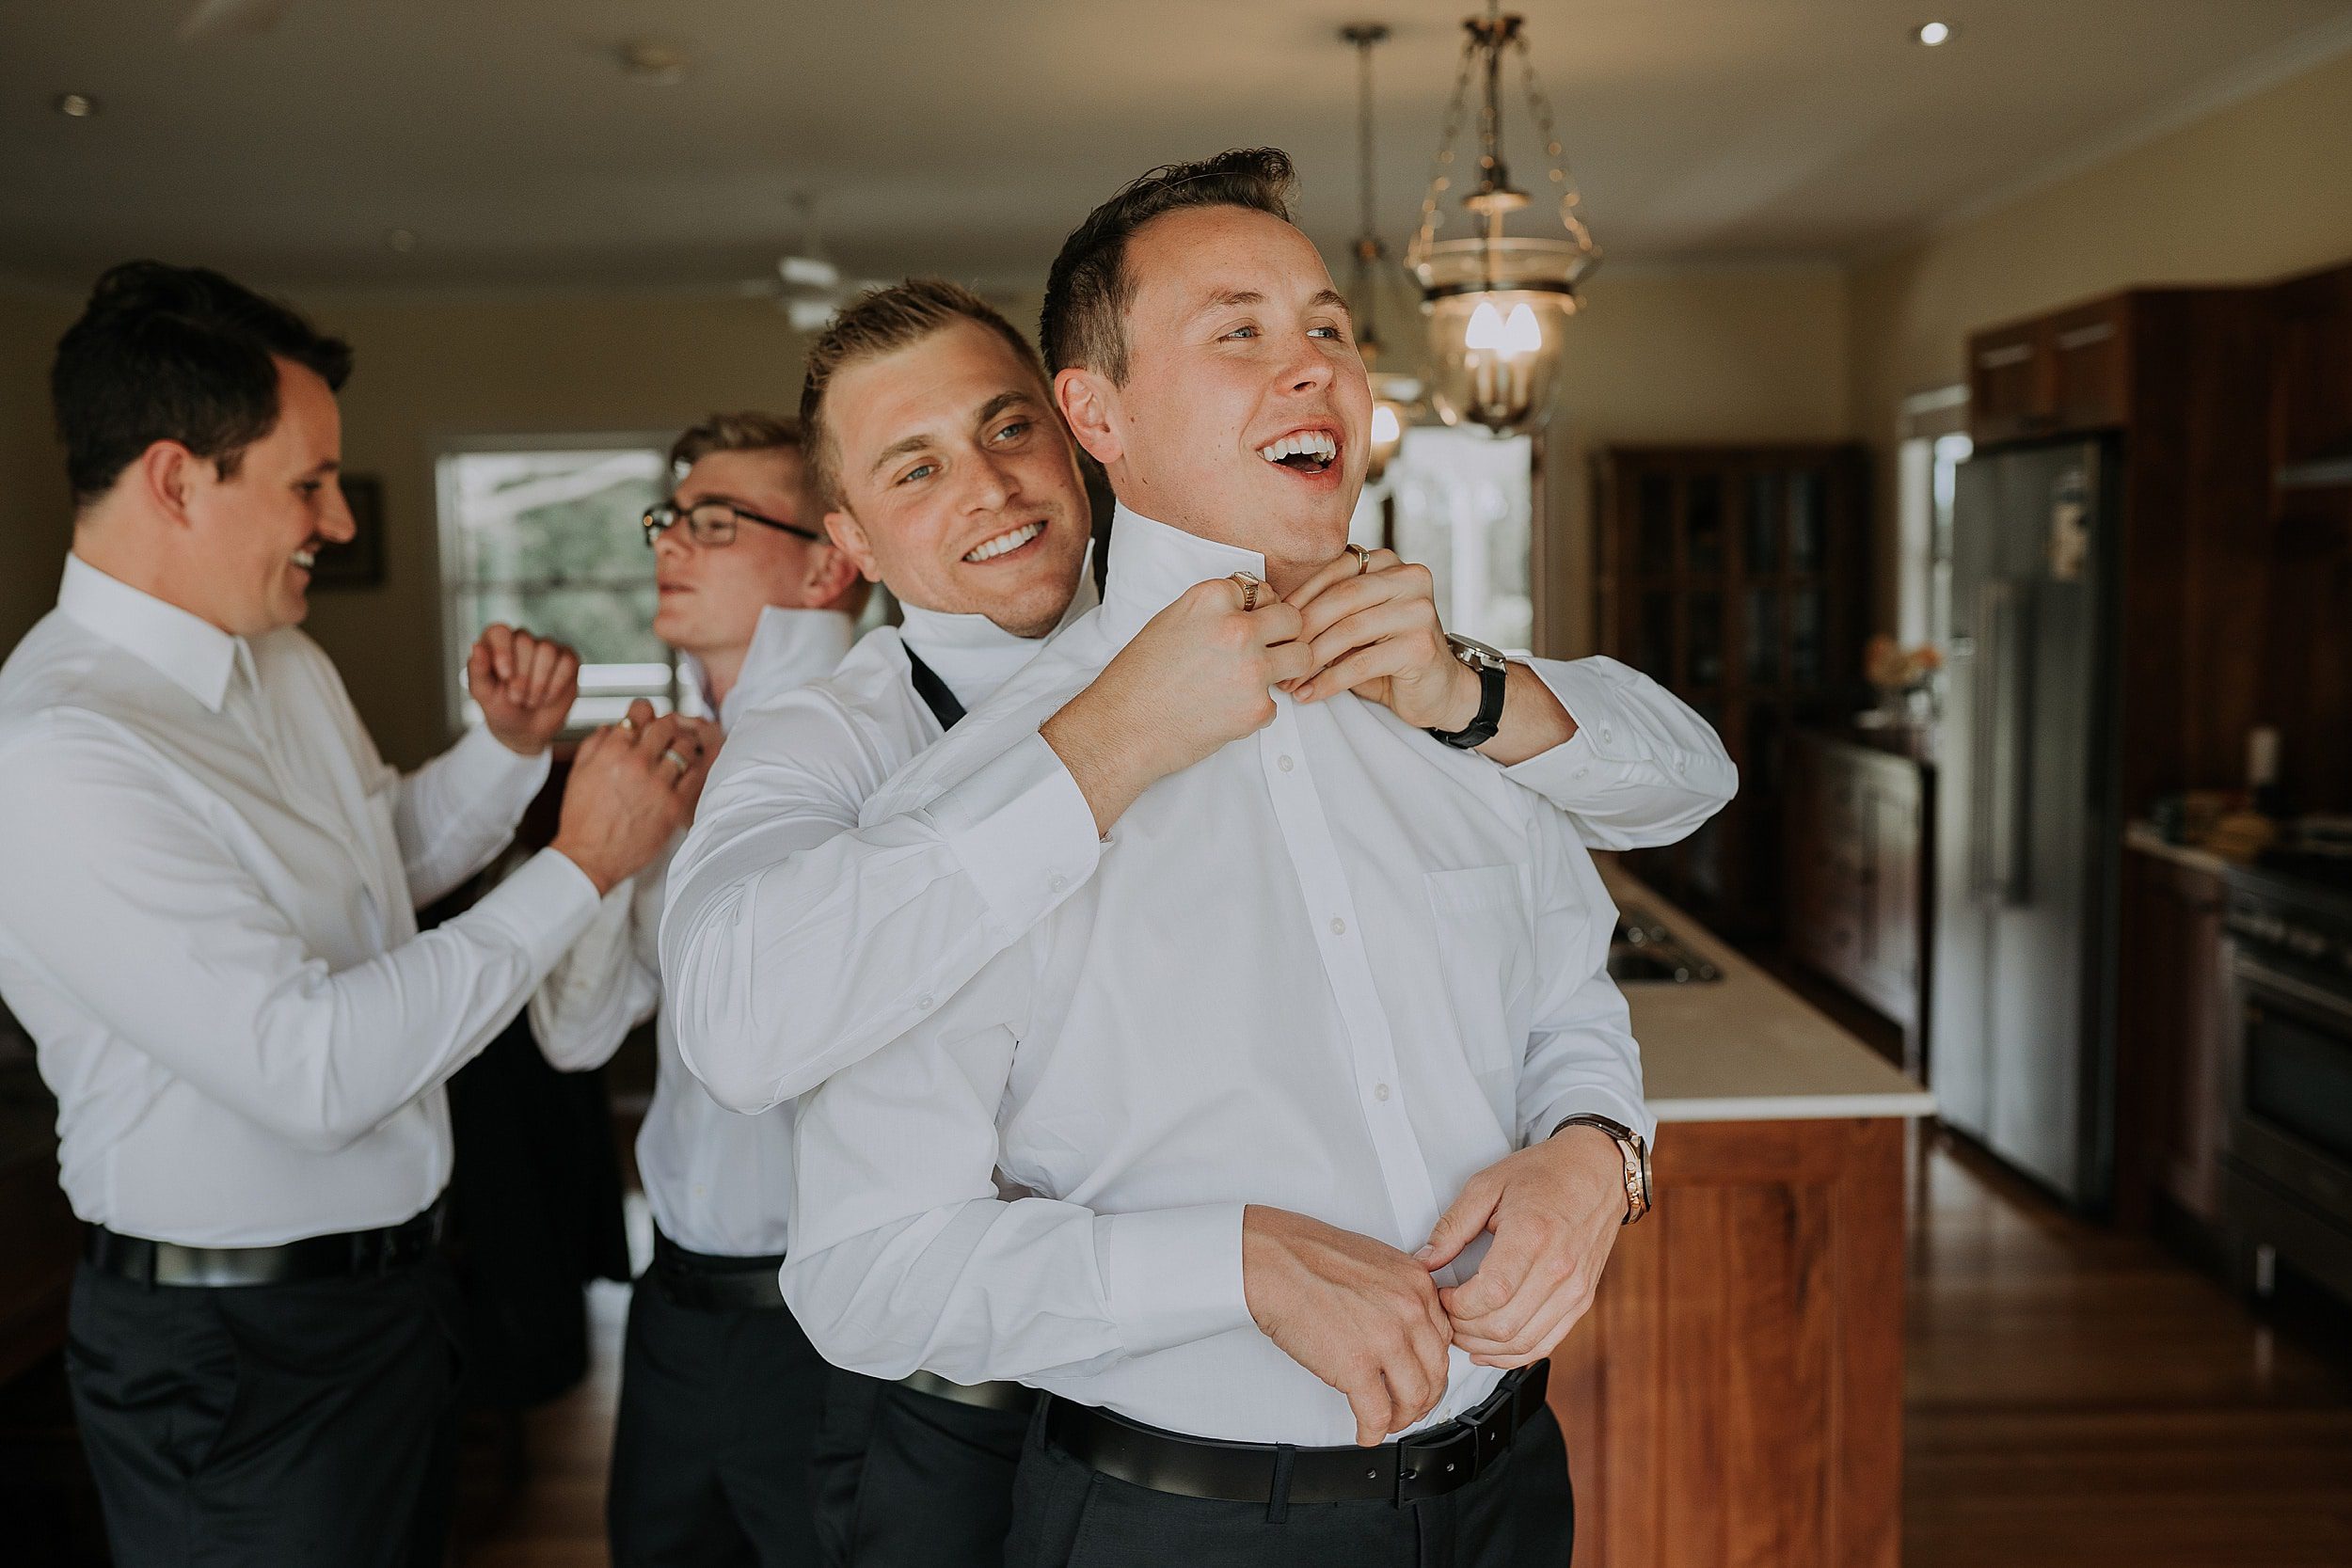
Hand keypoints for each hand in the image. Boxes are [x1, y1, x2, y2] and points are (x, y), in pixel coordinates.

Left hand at [468, 625, 580, 756]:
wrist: (526, 730)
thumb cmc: (501, 708)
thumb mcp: (484, 694)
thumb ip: (477, 670)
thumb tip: (476, 646)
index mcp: (495, 643)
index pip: (500, 632)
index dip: (503, 651)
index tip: (505, 676)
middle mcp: (521, 640)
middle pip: (525, 641)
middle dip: (522, 676)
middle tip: (516, 698)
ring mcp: (546, 648)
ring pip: (547, 650)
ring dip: (539, 682)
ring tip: (531, 700)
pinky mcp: (567, 659)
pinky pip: (567, 661)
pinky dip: (557, 684)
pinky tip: (548, 697)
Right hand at [548, 700, 711, 893]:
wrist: (590, 857)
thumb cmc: (581, 817)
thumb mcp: (579, 772)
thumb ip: (596, 743)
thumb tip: (614, 725)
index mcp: (612, 750)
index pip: (640, 711)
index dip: (645, 711)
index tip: (646, 718)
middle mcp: (637, 762)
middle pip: (667, 725)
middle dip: (666, 727)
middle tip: (664, 736)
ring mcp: (659, 783)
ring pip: (685, 746)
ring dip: (682, 746)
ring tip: (676, 754)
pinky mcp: (674, 805)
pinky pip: (695, 775)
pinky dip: (693, 769)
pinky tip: (685, 773)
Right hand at [1040, 576, 1313, 833]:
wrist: (1122, 728)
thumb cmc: (1137, 679)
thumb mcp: (1170, 622)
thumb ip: (1212, 611)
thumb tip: (1249, 609)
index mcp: (1211, 599)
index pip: (1260, 590)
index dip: (1256, 610)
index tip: (1247, 625)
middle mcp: (1236, 628)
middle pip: (1292, 618)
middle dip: (1284, 634)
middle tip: (1267, 651)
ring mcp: (1251, 669)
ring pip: (1302, 657)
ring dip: (1285, 667)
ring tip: (1257, 679)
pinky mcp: (1257, 708)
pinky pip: (1276, 703)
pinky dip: (1256, 710)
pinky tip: (1224, 712)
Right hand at [1242, 1205, 1454, 1446]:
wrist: (1272, 1260)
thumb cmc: (1309, 1257)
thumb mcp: (1376, 1263)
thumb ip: (1398, 1293)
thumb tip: (1404, 1326)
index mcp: (1416, 1284)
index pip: (1443, 1339)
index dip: (1431, 1367)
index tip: (1421, 1377)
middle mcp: (1410, 1311)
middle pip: (1435, 1372)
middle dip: (1423, 1398)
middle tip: (1408, 1406)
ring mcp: (1386, 1340)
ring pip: (1414, 1398)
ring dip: (1402, 1418)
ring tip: (1387, 1421)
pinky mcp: (1356, 1367)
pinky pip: (1378, 1414)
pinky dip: (1374, 1432)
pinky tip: (1366, 1432)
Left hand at [1280, 549, 1478, 729]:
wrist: (1437, 690)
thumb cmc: (1389, 654)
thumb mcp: (1357, 622)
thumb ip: (1329, 608)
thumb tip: (1274, 616)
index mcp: (1389, 563)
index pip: (1335, 569)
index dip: (1299, 596)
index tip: (1273, 622)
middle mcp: (1409, 578)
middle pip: (1341, 598)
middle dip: (1302, 629)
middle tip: (1276, 654)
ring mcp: (1418, 611)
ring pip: (1348, 630)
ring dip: (1311, 659)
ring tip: (1288, 680)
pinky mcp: (1420, 646)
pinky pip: (1361, 663)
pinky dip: (1329, 681)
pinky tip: (1309, 693)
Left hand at [1418, 1127, 1627, 1367]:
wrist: (1597, 1171)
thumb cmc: (1545, 1173)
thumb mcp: (1488, 1185)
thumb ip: (1453, 1225)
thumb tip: (1425, 1260)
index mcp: (1532, 1236)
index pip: (1489, 1295)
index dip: (1456, 1305)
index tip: (1441, 1294)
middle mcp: (1558, 1268)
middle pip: (1503, 1325)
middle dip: (1463, 1328)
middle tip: (1445, 1314)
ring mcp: (1574, 1289)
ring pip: (1522, 1342)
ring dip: (1484, 1345)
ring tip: (1461, 1330)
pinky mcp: (1581, 1300)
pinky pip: (1545, 1343)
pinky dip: (1513, 1354)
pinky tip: (1489, 1347)